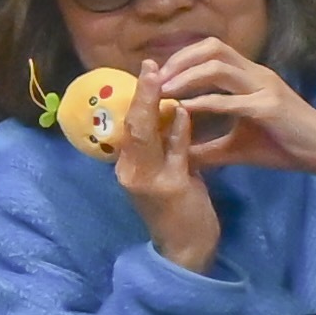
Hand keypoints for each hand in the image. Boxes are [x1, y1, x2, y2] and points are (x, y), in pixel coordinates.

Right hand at [106, 49, 220, 268]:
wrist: (187, 250)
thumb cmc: (180, 211)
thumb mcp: (168, 175)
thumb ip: (167, 148)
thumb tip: (174, 114)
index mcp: (128, 167)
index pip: (129, 125)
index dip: (137, 97)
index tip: (146, 71)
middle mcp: (130, 171)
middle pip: (133, 124)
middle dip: (141, 92)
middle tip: (149, 64)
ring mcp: (148, 179)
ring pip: (146, 133)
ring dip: (154, 102)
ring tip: (160, 76)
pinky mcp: (170, 186)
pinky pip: (174, 151)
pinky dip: (178, 129)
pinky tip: (184, 111)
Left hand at [148, 37, 315, 187]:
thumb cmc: (285, 146)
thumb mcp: (239, 145)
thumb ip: (207, 145)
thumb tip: (176, 156)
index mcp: (249, 77)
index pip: (210, 51)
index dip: (180, 59)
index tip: (155, 77)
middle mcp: (256, 74)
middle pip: (211, 48)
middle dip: (178, 61)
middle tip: (154, 81)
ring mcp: (264, 88)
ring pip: (218, 66)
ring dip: (186, 76)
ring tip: (163, 91)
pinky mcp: (270, 107)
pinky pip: (231, 99)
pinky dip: (205, 102)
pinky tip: (186, 109)